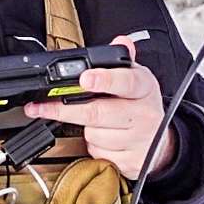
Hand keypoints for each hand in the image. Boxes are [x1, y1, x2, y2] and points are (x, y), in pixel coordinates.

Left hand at [22, 34, 174, 178]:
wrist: (163, 144)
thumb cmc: (141, 105)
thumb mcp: (136, 79)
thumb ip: (123, 60)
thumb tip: (121, 41)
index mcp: (144, 88)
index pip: (125, 81)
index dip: (103, 79)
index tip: (84, 78)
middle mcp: (144, 114)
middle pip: (98, 112)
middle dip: (64, 110)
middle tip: (41, 107)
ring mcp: (139, 140)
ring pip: (94, 135)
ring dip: (83, 129)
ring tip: (94, 122)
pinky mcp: (132, 162)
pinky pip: (98, 153)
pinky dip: (93, 147)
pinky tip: (103, 139)